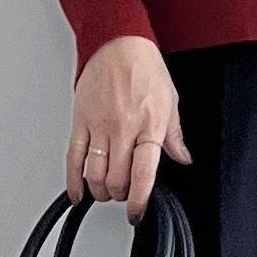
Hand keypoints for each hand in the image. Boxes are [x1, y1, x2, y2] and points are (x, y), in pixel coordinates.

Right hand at [65, 35, 193, 224]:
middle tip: (125, 194)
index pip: (144, 173)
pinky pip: (73, 158)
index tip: (137, 212)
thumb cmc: (146, 69)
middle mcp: (123, 128)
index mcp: (149, 124)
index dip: (139, 199)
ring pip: (95, 174)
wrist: (118, 44)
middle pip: (117, 179)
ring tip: (107, 191)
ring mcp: (99, 126)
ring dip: (101, 191)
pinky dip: (74, 181)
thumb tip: (183, 158)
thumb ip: (174, 135)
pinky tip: (79, 192)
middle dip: (121, 194)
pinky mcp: (80, 122)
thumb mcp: (170, 101)